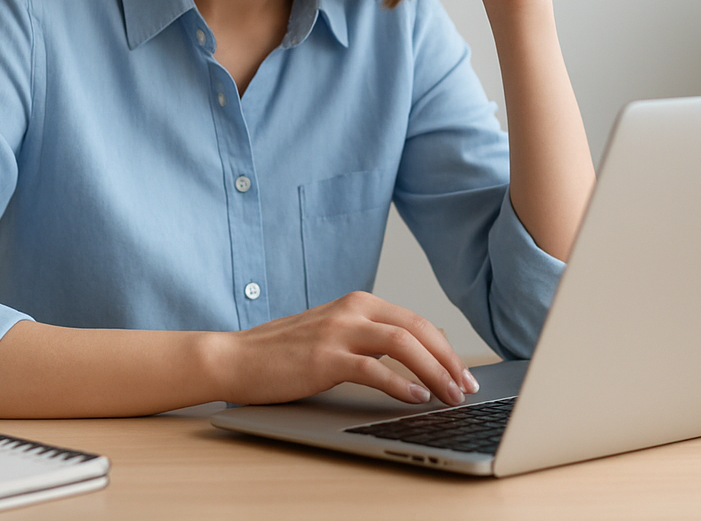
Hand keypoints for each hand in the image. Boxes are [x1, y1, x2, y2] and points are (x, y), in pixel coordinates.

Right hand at [217, 291, 478, 405]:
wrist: (234, 358)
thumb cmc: (282, 353)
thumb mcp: (332, 335)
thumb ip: (368, 340)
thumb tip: (415, 361)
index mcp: (358, 302)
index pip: (417, 321)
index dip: (446, 349)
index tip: (462, 373)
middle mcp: (352, 310)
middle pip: (418, 329)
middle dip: (449, 360)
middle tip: (467, 387)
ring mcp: (338, 331)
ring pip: (403, 345)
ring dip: (434, 372)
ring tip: (449, 396)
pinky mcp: (324, 358)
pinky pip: (373, 369)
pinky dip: (400, 384)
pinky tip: (415, 398)